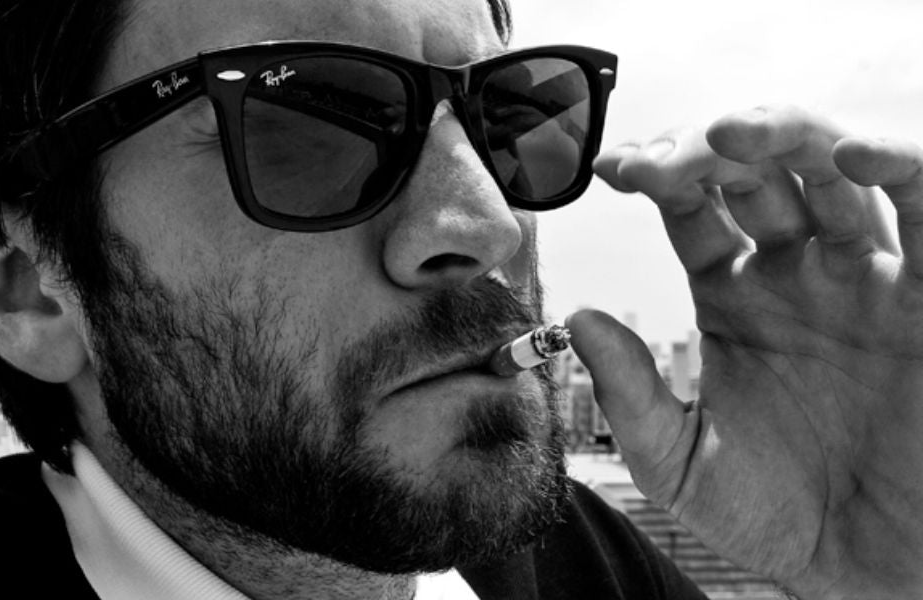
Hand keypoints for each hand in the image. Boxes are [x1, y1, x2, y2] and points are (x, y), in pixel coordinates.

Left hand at [575, 105, 922, 599]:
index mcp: (731, 295)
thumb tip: (578, 317)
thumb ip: (630, 394)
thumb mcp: (679, 460)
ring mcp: (860, 277)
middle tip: (663, 157)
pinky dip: (899, 165)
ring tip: (730, 134)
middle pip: (753, 172)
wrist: (862, 567)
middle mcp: (793, 271)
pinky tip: (852, 155)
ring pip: (830, 171)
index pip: (690, 207)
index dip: (656, 176)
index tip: (613, 171)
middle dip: (705, 148)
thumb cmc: (774, 514)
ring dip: (783, 134)